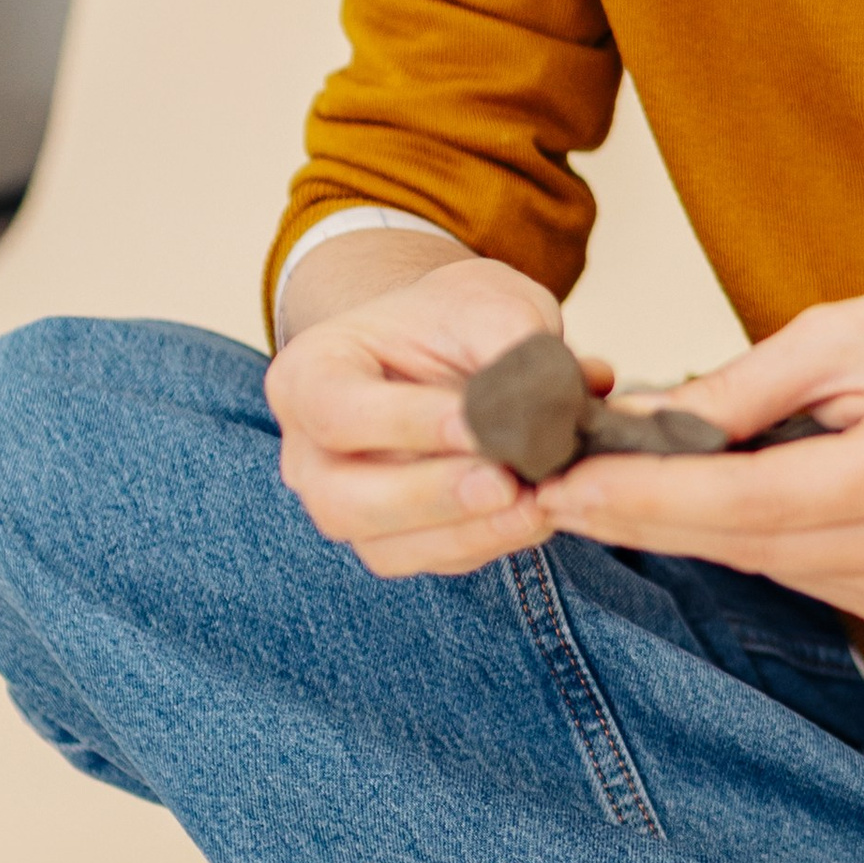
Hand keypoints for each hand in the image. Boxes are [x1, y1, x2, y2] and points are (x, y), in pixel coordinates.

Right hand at [266, 254, 604, 579]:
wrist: (456, 343)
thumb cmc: (458, 319)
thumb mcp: (485, 301)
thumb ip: (509, 343)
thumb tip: (553, 405)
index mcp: (310, 374)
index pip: (337, 410)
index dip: (406, 423)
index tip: (478, 422)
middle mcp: (310, 452)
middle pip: (343, 499)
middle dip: (430, 498)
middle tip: (506, 483)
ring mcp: (345, 505)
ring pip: (385, 547)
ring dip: (465, 534)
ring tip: (536, 505)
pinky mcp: (393, 541)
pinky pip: (429, 561)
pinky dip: (485, 544)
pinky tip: (536, 515)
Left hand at [535, 282, 863, 621]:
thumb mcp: (841, 331)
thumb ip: (739, 390)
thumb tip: (637, 426)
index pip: (753, 499)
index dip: (649, 497)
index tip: (563, 485)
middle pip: (746, 543)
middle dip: (641, 513)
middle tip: (546, 486)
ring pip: (759, 562)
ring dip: (683, 521)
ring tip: (615, 472)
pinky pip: (790, 568)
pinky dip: (741, 531)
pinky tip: (716, 490)